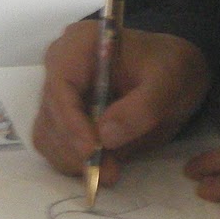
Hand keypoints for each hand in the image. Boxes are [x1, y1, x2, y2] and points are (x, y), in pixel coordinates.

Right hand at [33, 22, 209, 185]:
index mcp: (79, 45)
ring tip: (111, 171)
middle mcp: (59, 67)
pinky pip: (56, 145)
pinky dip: (75, 161)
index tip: (93, 152)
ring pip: (47, 136)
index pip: (60, 87)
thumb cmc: (170, 67)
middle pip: (50, 116)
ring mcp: (57, 93)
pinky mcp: (61, 117)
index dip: (72, 123)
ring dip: (74, 160)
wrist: (172, 70)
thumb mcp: (169, 81)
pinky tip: (103, 165)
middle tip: (111, 173)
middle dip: (76, 149)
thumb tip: (105, 137)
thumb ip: (143, 107)